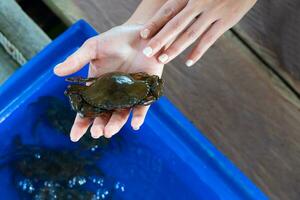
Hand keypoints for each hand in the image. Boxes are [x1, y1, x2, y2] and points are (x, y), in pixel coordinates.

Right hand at [54, 24, 163, 140]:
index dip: (80, 123)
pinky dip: (138, 116)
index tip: (74, 137)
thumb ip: (77, 60)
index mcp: (97, 87)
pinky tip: (135, 124)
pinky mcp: (144, 92)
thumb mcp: (93, 47)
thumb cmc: (115, 40)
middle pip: (104, 115)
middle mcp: (112, 95)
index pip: (87, 108)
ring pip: (121, 114)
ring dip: (116, 124)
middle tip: (96, 133)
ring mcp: (128, 95)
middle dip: (99, 126)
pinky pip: (142, 107)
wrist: (140, 34)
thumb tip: (56, 71)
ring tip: (109, 131)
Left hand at [140, 0, 256, 65]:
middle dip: (160, 39)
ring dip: (175, 48)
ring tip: (163, 60)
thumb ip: (185, 0)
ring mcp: (213, 12)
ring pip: (190, 34)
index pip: (168, 10)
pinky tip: (188, 62)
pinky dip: (198, 52)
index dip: (155, 23)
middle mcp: (199, 2)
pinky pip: (209, 39)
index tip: (142, 34)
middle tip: (147, 52)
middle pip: (175, 24)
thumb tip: (172, 10)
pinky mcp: (227, 21)